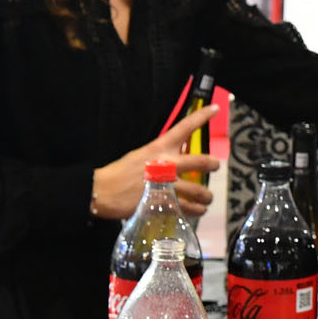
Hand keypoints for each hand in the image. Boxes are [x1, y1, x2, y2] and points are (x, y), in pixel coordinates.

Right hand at [91, 105, 219, 219]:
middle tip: (215, 166)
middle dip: (212, 164)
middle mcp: (167, 163)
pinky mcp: (164, 203)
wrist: (102, 192)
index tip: (215, 108)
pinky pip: (188, 207)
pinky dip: (196, 209)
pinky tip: (199, 210)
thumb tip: (176, 158)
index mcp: (159, 147)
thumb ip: (161, 156)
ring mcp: (167, 184)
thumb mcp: (141, 155)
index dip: (201, 117)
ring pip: (198, 190)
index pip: (184, 128)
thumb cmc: (120, 172)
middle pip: (201, 162)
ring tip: (207, 198)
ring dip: (206, 195)